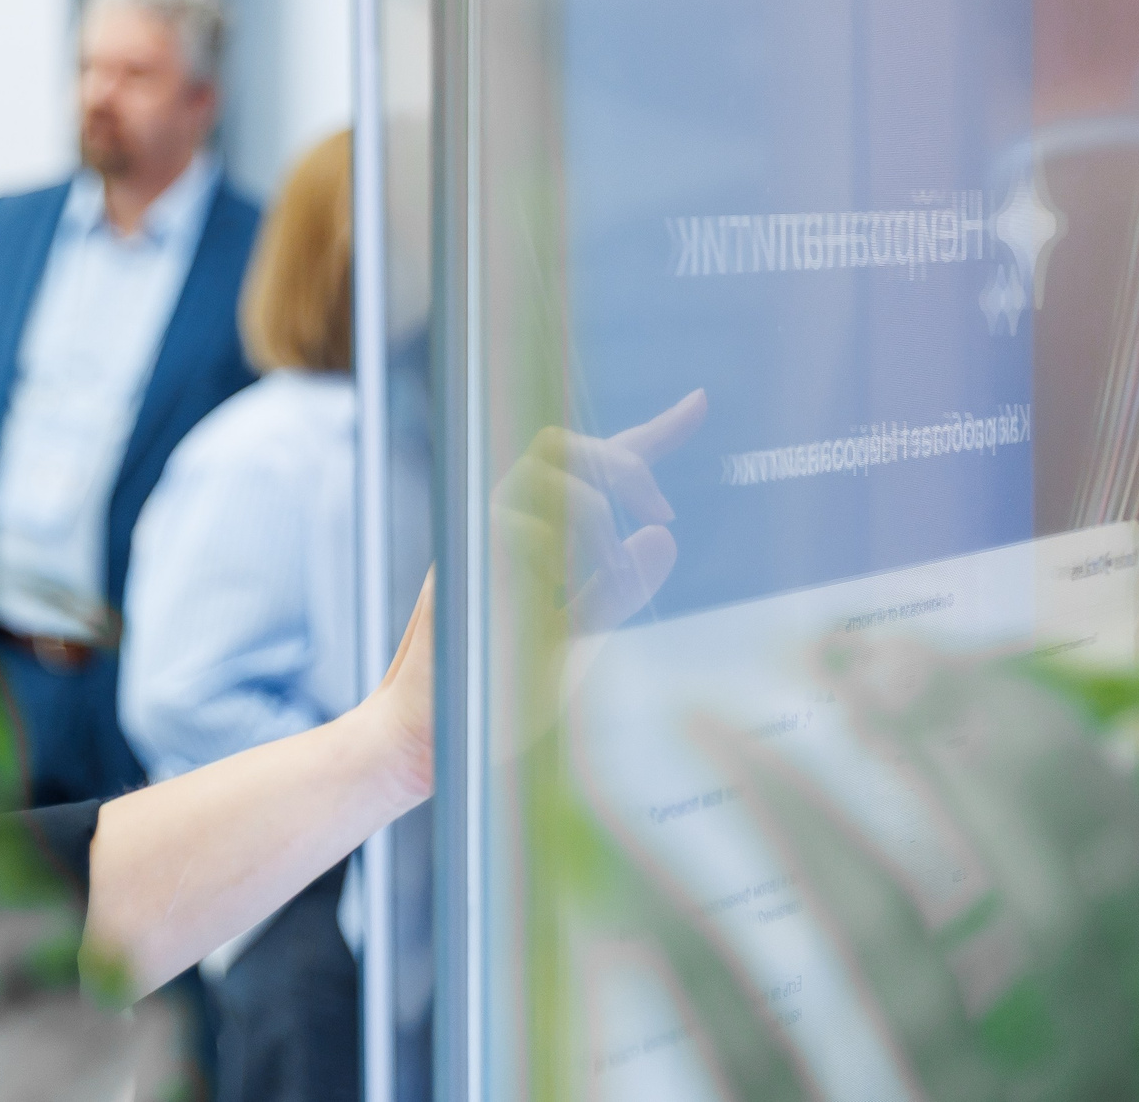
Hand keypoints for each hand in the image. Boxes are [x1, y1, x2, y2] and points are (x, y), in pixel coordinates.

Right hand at [370, 390, 706, 796]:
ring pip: (547, 473)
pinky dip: (559, 555)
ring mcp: (480, 535)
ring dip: (594, 521)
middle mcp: (505, 521)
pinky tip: (559, 600)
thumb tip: (662, 538)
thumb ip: (620, 586)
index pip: (597, 467)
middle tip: (661, 515)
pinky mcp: (466, 558)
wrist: (438, 735)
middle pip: (564, 444)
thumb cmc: (502, 688)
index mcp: (537, 535)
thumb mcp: (581, 633)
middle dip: (623, 466)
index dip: (654, 432)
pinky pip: (522, 523)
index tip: (700, 403)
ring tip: (607, 579)